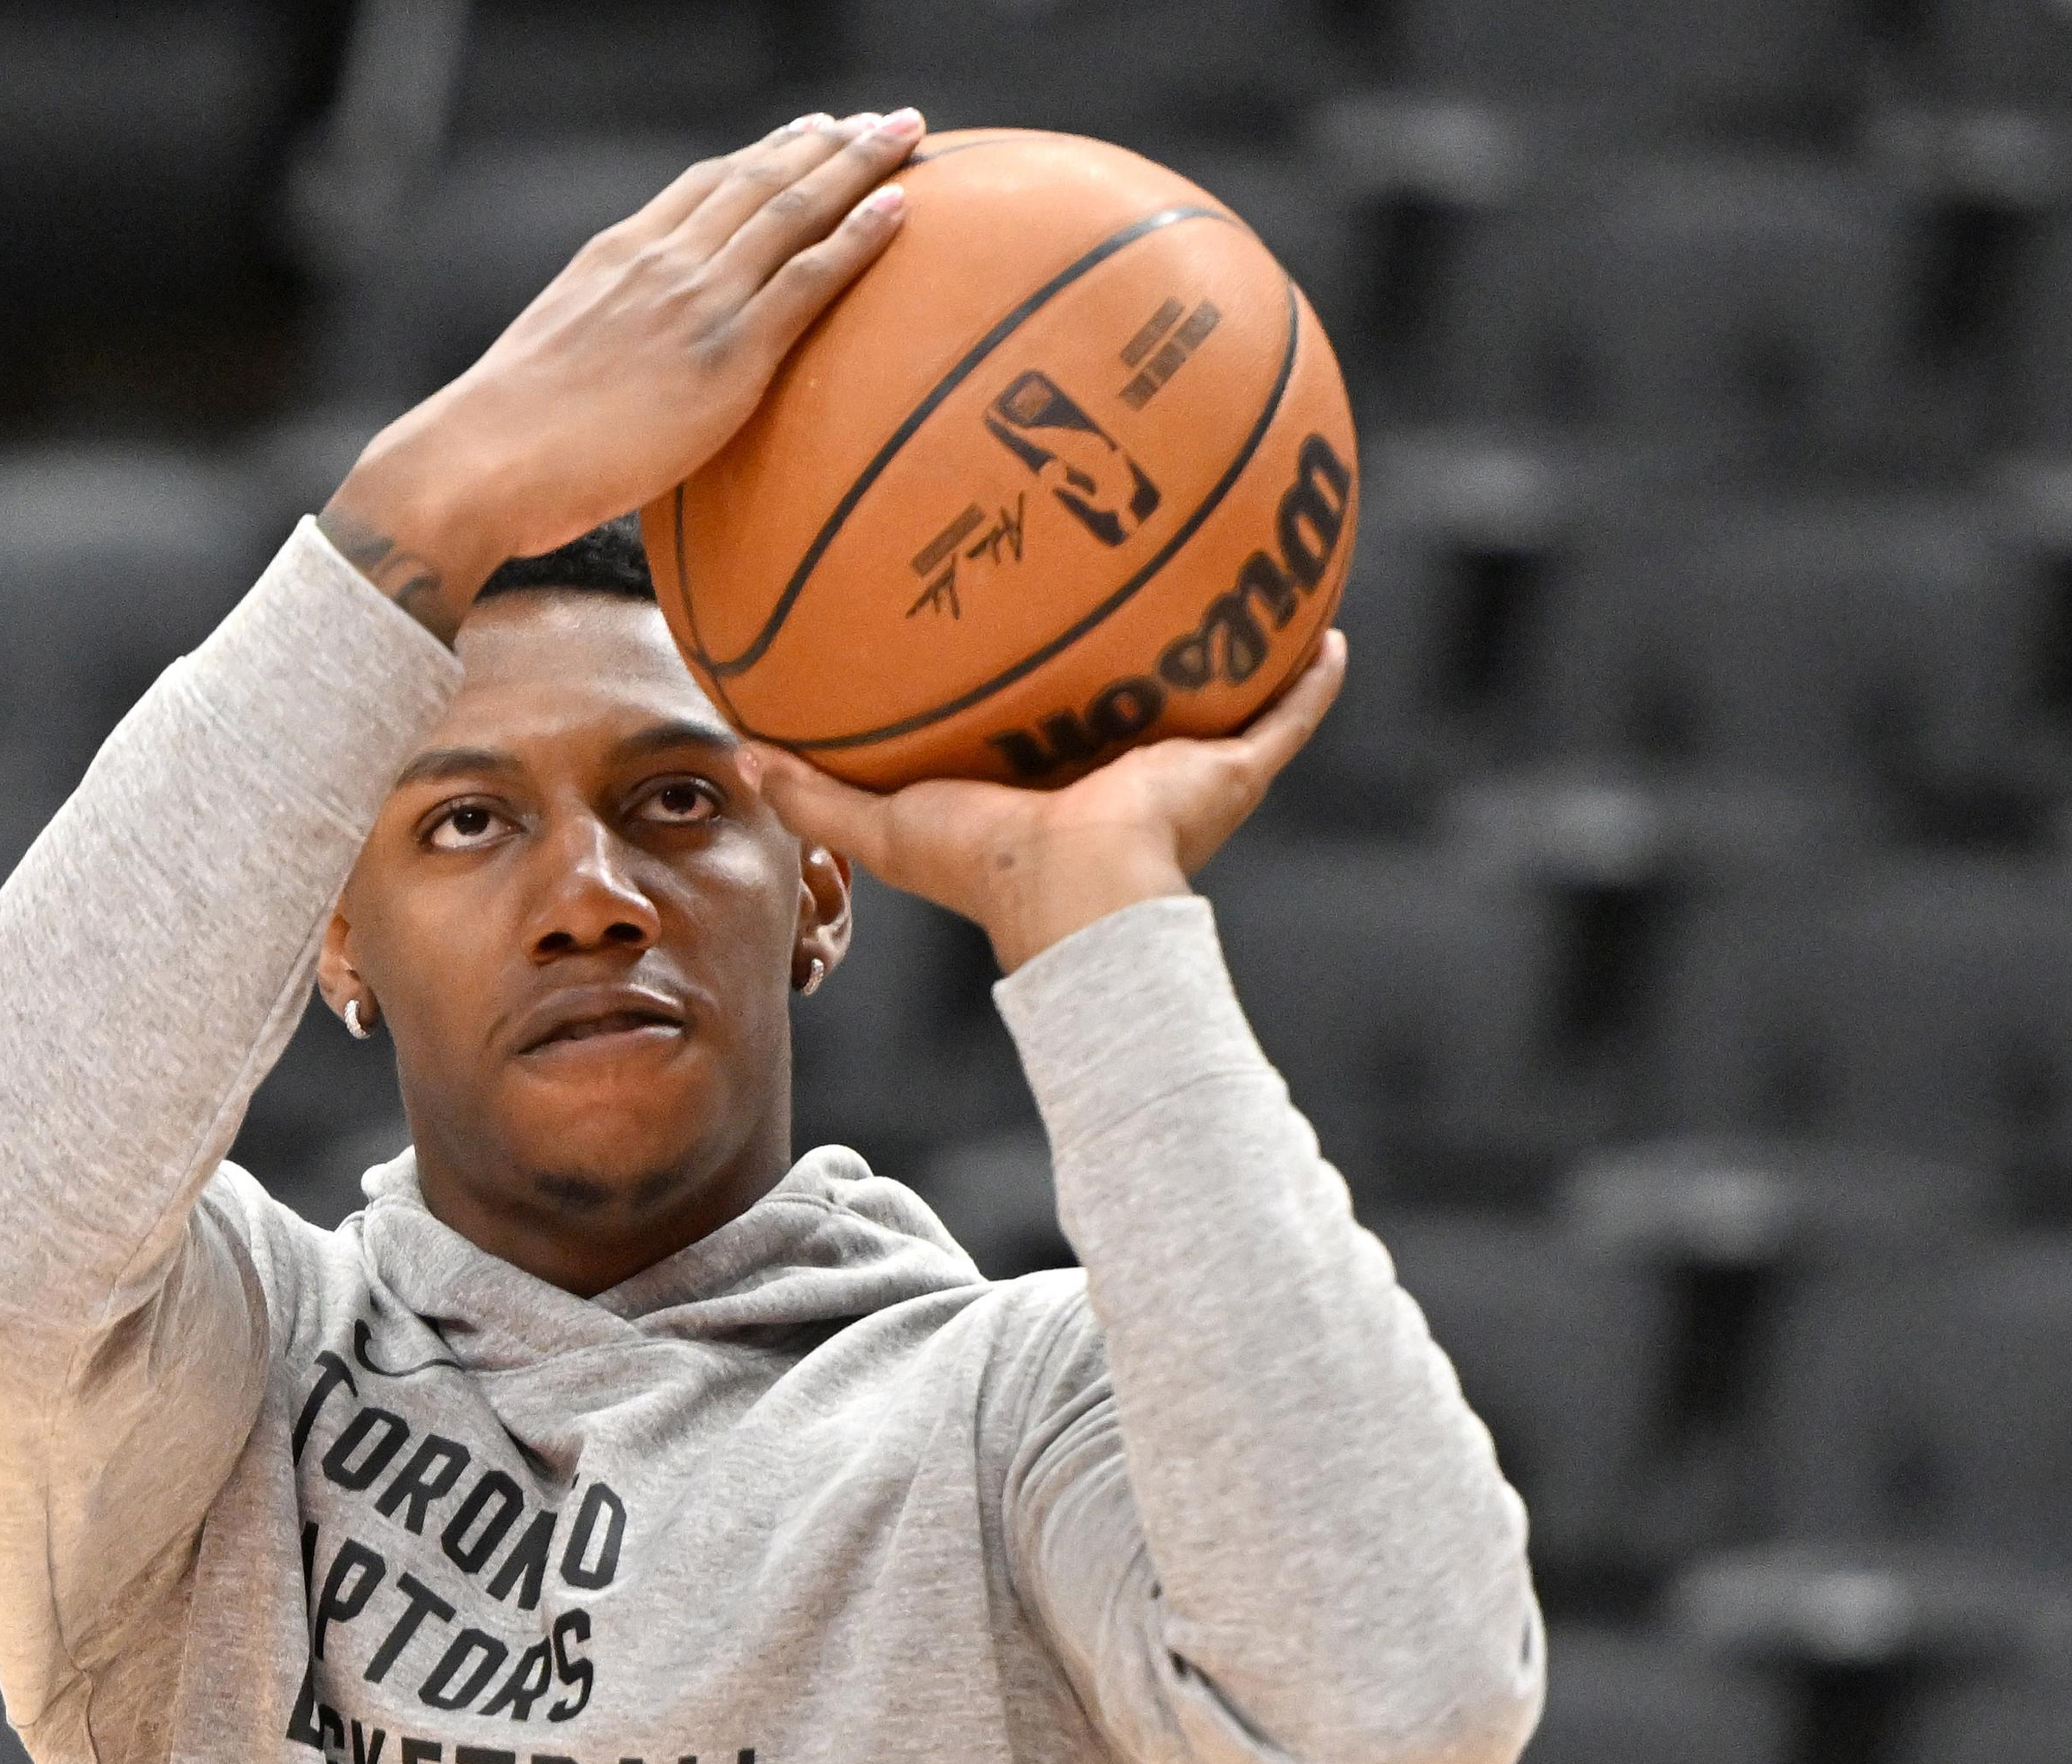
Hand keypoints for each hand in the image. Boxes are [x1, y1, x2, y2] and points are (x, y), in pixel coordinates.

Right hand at [321, 108, 923, 638]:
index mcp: (618, 255)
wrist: (484, 459)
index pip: (705, 185)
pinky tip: (900, 208)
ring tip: (907, 135)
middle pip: (759, 179)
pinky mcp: (726, 353)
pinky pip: (807, 277)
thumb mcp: (556, 362)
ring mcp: (695, 300)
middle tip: (879, 120)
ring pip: (792, 209)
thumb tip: (620, 381)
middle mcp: (661, 260)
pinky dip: (859, 236)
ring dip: (857, 165)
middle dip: (826, 142)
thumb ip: (603, 346)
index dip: (764, 153)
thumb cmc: (508, 441)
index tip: (805, 131)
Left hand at [746, 632, 1349, 972]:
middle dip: (1145, 643)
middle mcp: (1122, 769)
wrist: (1080, 893)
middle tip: (1136, 563)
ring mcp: (1185, 769)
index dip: (1041, 672)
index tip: (1030, 612)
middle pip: (1139, 692)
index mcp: (1049, 779)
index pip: (1045, 714)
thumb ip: (815, 797)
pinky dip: (1313, 681)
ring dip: (1239, 645)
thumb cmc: (989, 868)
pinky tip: (1331, 631)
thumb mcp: (888, 825)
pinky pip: (1288, 717)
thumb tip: (739, 756)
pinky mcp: (1232, 769)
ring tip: (1251, 574)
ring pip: (1222, 694)